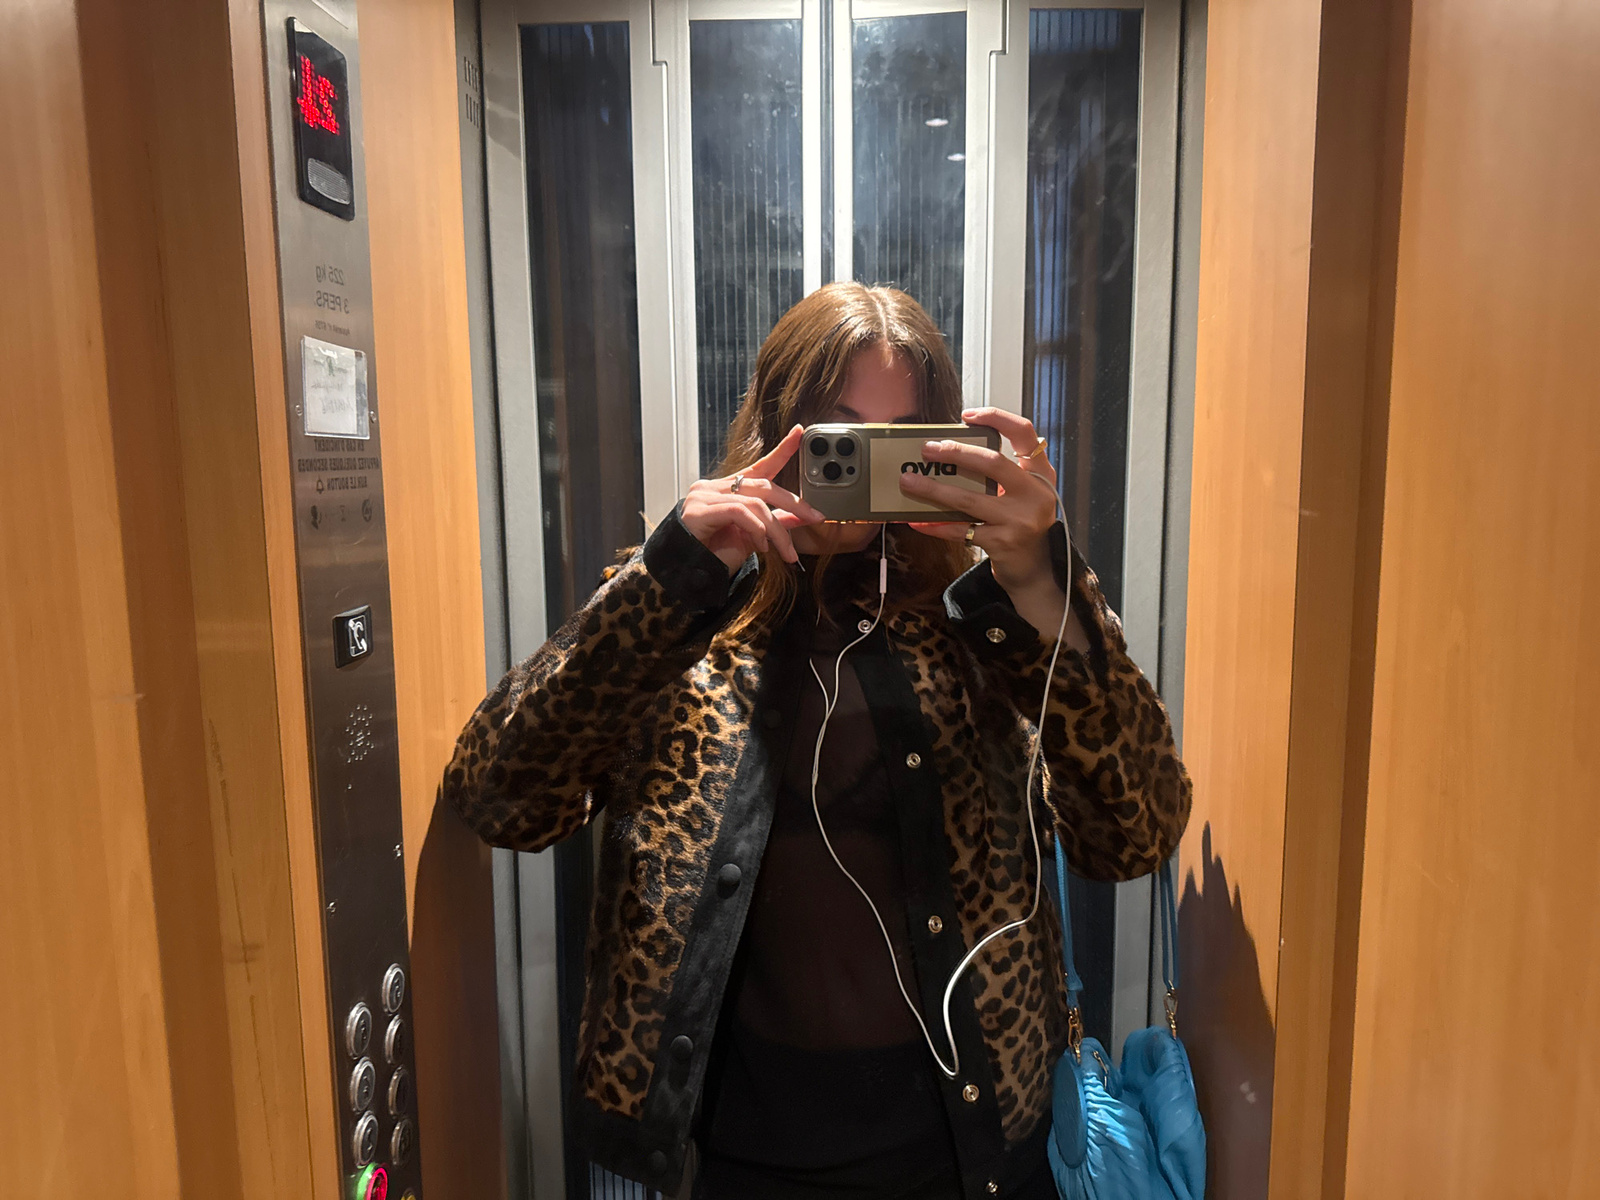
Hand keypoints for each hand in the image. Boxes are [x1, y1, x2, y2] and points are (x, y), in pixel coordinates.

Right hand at [681, 425, 823, 572]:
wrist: (689, 577)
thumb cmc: (715, 556)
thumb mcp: (754, 538)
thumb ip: (775, 524)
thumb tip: (801, 517)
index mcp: (728, 490)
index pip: (759, 466)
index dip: (781, 450)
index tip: (799, 432)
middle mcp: (714, 487)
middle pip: (764, 485)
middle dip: (793, 502)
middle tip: (814, 517)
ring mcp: (704, 496)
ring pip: (756, 503)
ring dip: (777, 530)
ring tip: (786, 552)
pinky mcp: (699, 510)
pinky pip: (739, 512)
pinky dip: (757, 529)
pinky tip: (761, 546)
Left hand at [899, 408, 1060, 594]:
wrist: (1036, 567)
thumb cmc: (1022, 522)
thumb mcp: (1024, 492)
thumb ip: (1002, 473)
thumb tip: (953, 453)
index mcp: (1040, 473)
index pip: (1023, 433)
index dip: (996, 418)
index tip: (967, 415)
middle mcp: (1034, 494)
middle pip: (992, 463)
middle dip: (956, 453)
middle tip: (928, 449)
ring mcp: (1019, 520)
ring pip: (969, 500)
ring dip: (934, 490)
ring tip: (908, 481)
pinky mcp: (1002, 543)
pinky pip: (960, 531)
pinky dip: (935, 525)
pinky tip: (917, 520)